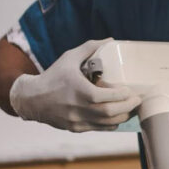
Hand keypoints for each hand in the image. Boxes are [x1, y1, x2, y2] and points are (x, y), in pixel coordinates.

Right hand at [8, 38, 141, 130]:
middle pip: (111, 113)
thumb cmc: (52, 77)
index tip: (131, 90)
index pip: (107, 97)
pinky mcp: (75, 128)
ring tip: (131, 109)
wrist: (31, 99)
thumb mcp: (69, 58)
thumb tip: (109, 40)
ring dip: (123, 117)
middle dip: (128, 107)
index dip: (123, 95)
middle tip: (137, 100)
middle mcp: (79, 108)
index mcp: (79, 91)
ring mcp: (77, 120)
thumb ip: (89, 48)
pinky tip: (116, 117)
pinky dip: (111, 124)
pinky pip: (99, 128)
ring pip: (107, 123)